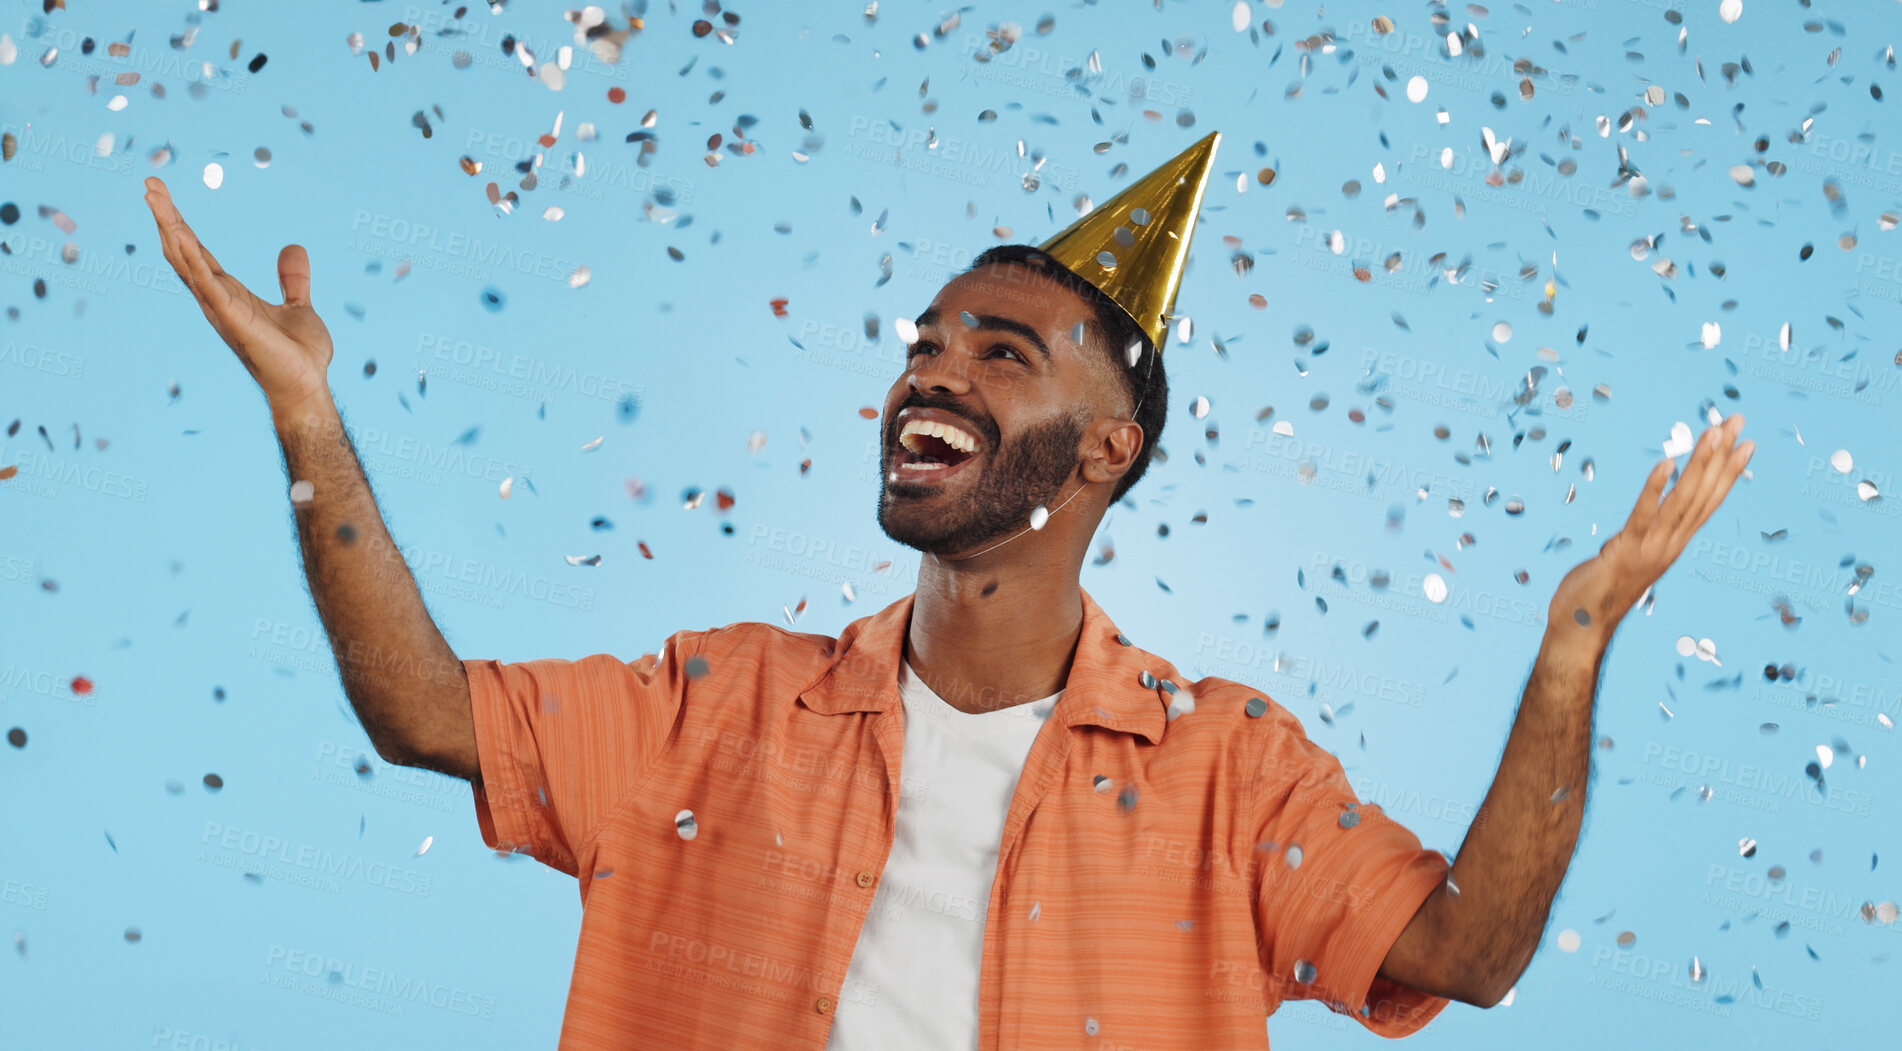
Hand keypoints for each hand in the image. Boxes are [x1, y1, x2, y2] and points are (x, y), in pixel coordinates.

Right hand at [143, 176, 334, 414]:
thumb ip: (292, 279)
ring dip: (170, 228)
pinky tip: (178, 234)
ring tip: (155, 198)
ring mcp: (221, 308)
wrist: (307, 386)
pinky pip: (207, 283)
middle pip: (183, 251)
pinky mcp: (232, 318)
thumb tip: (294, 248)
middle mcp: (217, 298)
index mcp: (229, 293)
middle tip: (149, 183)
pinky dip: (192, 258)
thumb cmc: (299, 354)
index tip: (162, 194)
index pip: (197, 251)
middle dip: (165, 217)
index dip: (179, 223)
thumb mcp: (299, 306)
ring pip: (187, 262)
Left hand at [1551, 413, 1754, 633]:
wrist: (1580, 629)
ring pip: (1682, 501)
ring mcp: (1651, 549)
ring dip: (1698, 465)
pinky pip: (1643, 515)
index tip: (1746, 443)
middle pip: (1703, 494)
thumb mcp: (1627, 556)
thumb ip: (1640, 538)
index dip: (1728, 472)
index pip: (1708, 502)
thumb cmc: (1598, 592)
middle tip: (1738, 422)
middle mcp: (1670, 545)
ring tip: (1713, 433)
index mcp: (1673, 544)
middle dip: (1721, 456)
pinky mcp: (1625, 551)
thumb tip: (1643, 521)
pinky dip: (1655, 488)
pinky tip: (1666, 462)